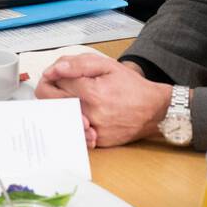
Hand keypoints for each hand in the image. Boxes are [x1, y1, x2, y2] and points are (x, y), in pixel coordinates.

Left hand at [36, 53, 171, 147]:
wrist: (156, 110)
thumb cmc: (132, 86)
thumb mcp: (107, 65)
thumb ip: (78, 64)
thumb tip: (54, 70)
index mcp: (91, 93)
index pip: (54, 82)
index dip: (53, 75)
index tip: (58, 74)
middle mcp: (91, 114)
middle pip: (50, 102)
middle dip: (51, 91)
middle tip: (61, 86)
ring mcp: (94, 130)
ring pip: (59, 118)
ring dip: (59, 107)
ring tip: (70, 100)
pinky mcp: (97, 141)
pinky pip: (73, 132)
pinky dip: (71, 122)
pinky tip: (78, 114)